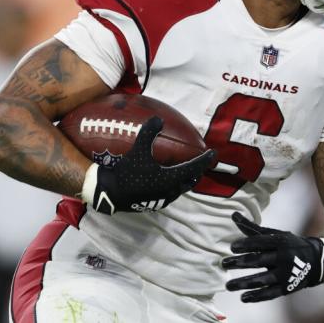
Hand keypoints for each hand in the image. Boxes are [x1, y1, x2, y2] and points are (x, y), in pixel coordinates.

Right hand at [83, 116, 214, 214]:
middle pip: (190, 180)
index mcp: (171, 178)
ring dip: (185, 179)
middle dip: (197, 171)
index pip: (194, 167)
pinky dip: (174, 185)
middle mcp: (171, 190)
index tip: (213, 153)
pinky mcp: (154, 204)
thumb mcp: (138, 151)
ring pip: (180, 189)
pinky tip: (165, 180)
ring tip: (185, 170)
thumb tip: (158, 119)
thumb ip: (148, 133)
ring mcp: (163, 199)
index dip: (205, 160)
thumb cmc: (127, 173)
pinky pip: (170, 193)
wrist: (110, 194)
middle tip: (200, 163)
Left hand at [222, 212, 323, 302]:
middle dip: (240, 263)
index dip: (246, 245)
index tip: (232, 248)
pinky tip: (243, 297)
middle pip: (259, 260)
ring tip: (228, 286)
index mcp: (280, 241)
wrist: (316, 261)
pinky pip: (270, 293)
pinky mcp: (287, 288)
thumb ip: (253, 228)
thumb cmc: (289, 244)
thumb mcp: (275, 234)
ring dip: (244, 283)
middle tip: (223, 264)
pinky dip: (256, 296)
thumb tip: (233, 215)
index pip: (261, 242)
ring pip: (263, 279)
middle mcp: (284, 257)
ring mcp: (286, 274)